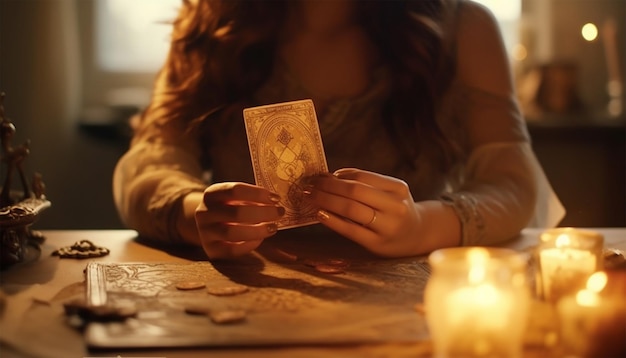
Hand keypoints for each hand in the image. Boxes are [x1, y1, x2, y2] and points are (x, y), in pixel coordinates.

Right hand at [195, 182, 284, 258]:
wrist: (207, 225)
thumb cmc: (229, 209)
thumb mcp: (235, 199)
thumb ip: (252, 199)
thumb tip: (277, 202)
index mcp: (212, 194)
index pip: (235, 190)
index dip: (258, 194)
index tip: (276, 198)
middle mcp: (204, 212)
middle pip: (236, 212)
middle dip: (263, 213)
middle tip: (280, 213)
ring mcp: (205, 232)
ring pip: (232, 233)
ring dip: (258, 230)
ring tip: (273, 227)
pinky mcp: (211, 250)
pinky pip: (232, 249)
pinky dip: (249, 245)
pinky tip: (260, 239)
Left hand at [308, 168, 425, 256]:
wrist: (418, 235)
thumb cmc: (396, 210)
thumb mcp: (389, 192)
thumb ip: (365, 183)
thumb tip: (330, 176)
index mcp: (398, 189)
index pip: (362, 177)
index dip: (338, 176)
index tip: (320, 176)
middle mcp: (396, 207)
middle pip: (355, 192)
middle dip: (328, 187)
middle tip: (309, 186)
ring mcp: (388, 226)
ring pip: (351, 209)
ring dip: (326, 201)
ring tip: (311, 197)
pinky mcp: (377, 244)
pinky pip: (350, 230)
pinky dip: (332, 220)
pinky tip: (320, 214)